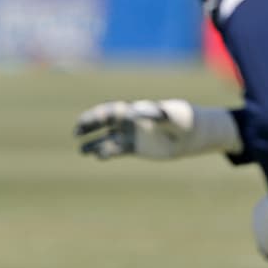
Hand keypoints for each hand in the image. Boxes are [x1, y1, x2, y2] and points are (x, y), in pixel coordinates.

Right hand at [74, 99, 241, 159]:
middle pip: (104, 122)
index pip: (111, 111)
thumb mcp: (172, 118)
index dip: (96, 115)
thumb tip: (137, 112)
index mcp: (134, 111)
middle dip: (89, 126)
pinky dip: (106, 153)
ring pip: (107, 138)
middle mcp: (129, 121)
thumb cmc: (183, 121)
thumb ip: (157, 115)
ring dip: (94, 143)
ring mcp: (131, 134)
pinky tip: (97, 156)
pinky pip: (116, 150)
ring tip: (82, 151)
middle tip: (76, 133)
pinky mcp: (134, 147)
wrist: (192, 135)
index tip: (84, 121)